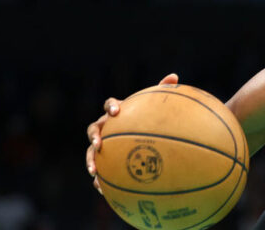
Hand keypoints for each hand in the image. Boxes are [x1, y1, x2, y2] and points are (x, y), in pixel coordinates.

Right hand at [85, 73, 178, 194]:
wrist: (142, 136)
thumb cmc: (148, 118)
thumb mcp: (155, 106)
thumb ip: (162, 90)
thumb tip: (174, 76)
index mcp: (116, 113)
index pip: (110, 104)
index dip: (111, 107)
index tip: (117, 112)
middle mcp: (105, 127)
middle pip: (93, 129)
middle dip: (94, 136)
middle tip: (99, 144)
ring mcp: (102, 144)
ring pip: (90, 152)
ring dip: (90, 160)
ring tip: (94, 172)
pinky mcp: (104, 160)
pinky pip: (99, 169)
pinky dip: (99, 178)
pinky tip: (101, 188)